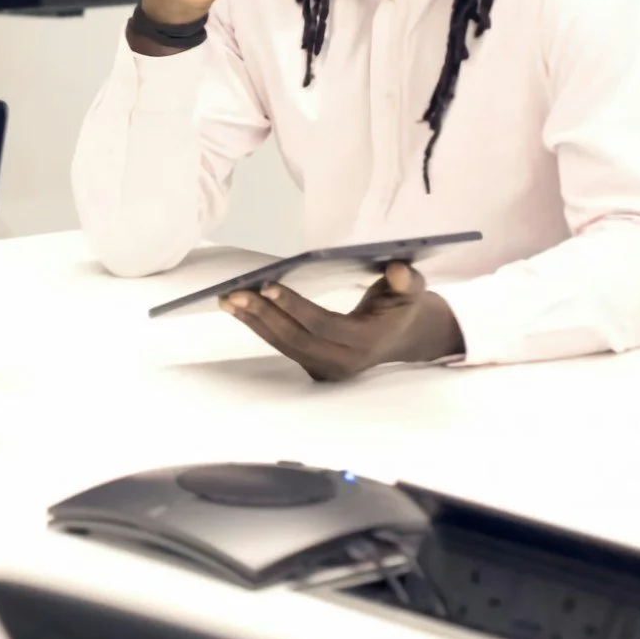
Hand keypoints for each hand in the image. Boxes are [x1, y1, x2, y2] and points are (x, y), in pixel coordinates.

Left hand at [221, 261, 464, 380]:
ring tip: (228, 300)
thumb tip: (397, 269)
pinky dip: (261, 328)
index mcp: (367, 341)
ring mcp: (329, 369)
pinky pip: (284, 347)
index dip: (294, 306)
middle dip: (263, 314)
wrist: (405, 337)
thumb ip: (406, 281)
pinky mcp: (315, 368)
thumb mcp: (411, 291)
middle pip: (296, 339)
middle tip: (234, 292)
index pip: (324, 325)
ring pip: (285, 345)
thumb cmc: (402, 306)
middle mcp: (345, 361)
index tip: (268, 284)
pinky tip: (241, 310)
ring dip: (254, 322)